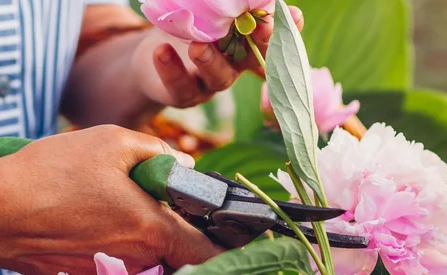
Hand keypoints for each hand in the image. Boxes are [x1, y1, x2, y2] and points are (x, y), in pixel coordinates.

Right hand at [0, 125, 224, 274]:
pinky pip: (111, 270)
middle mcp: (136, 263)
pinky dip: (109, 252)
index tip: (234, 235)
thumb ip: (155, 152)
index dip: (227, 246)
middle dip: (178, 236)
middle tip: (161, 204)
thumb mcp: (110, 142)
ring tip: (112, 210)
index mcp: (152, 230)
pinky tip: (84, 225)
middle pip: (176, 259)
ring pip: (143, 264)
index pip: (209, 254)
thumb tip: (180, 163)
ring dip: (141, 244)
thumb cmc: (50, 173)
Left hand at [136, 6, 304, 107]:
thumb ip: (225, 4)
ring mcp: (211, 82)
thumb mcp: (206, 11)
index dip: (286, 30)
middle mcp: (234, 64)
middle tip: (261, 29)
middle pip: (254, 59)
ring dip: (210, 61)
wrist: (152, 53)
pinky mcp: (184, 94)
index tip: (294, 15)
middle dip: (261, 44)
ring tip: (197, 46)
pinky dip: (172, 70)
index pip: (271, 37)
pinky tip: (162, 51)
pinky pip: (181, 87)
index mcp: (245, 42)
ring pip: (219, 77)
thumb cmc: (187, 25)